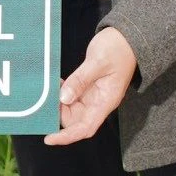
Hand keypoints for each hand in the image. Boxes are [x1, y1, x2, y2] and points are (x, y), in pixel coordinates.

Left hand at [45, 27, 135, 145]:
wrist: (127, 37)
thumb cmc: (118, 48)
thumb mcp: (98, 62)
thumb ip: (80, 80)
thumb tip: (63, 98)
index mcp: (106, 101)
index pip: (85, 128)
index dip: (67, 136)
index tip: (49, 138)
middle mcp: (99, 102)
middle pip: (76, 120)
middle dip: (60, 113)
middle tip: (48, 98)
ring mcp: (94, 95)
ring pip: (72, 109)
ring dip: (60, 103)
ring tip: (52, 87)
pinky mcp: (89, 87)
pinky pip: (73, 97)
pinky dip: (63, 93)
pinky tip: (58, 82)